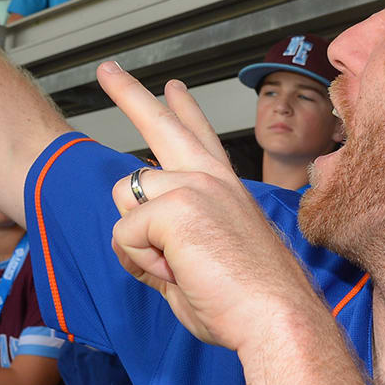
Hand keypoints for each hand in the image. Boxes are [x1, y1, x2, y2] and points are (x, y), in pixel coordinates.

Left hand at [97, 62, 327, 352]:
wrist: (277, 317)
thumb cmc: (247, 304)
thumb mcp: (201, 264)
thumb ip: (170, 244)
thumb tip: (136, 239)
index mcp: (225, 189)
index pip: (199, 137)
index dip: (182, 110)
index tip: (172, 88)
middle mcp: (211, 178)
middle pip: (160, 124)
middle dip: (129, 93)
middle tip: (106, 67)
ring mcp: (194, 185)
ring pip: (126, 198)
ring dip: (140, 242)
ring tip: (183, 268)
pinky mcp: (175, 205)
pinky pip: (126, 234)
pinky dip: (143, 264)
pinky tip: (181, 272)